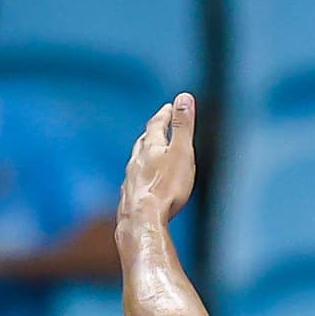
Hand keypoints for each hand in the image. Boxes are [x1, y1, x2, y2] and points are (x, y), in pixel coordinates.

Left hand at [121, 94, 196, 220]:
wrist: (143, 217)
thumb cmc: (167, 187)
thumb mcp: (181, 152)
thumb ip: (183, 126)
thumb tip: (184, 98)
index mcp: (151, 147)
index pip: (156, 125)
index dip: (164, 115)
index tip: (170, 107)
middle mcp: (137, 160)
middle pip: (144, 141)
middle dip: (152, 132)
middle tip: (158, 126)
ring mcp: (131, 178)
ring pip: (137, 160)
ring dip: (144, 153)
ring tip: (148, 152)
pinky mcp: (130, 195)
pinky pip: (134, 179)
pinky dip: (140, 174)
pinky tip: (142, 181)